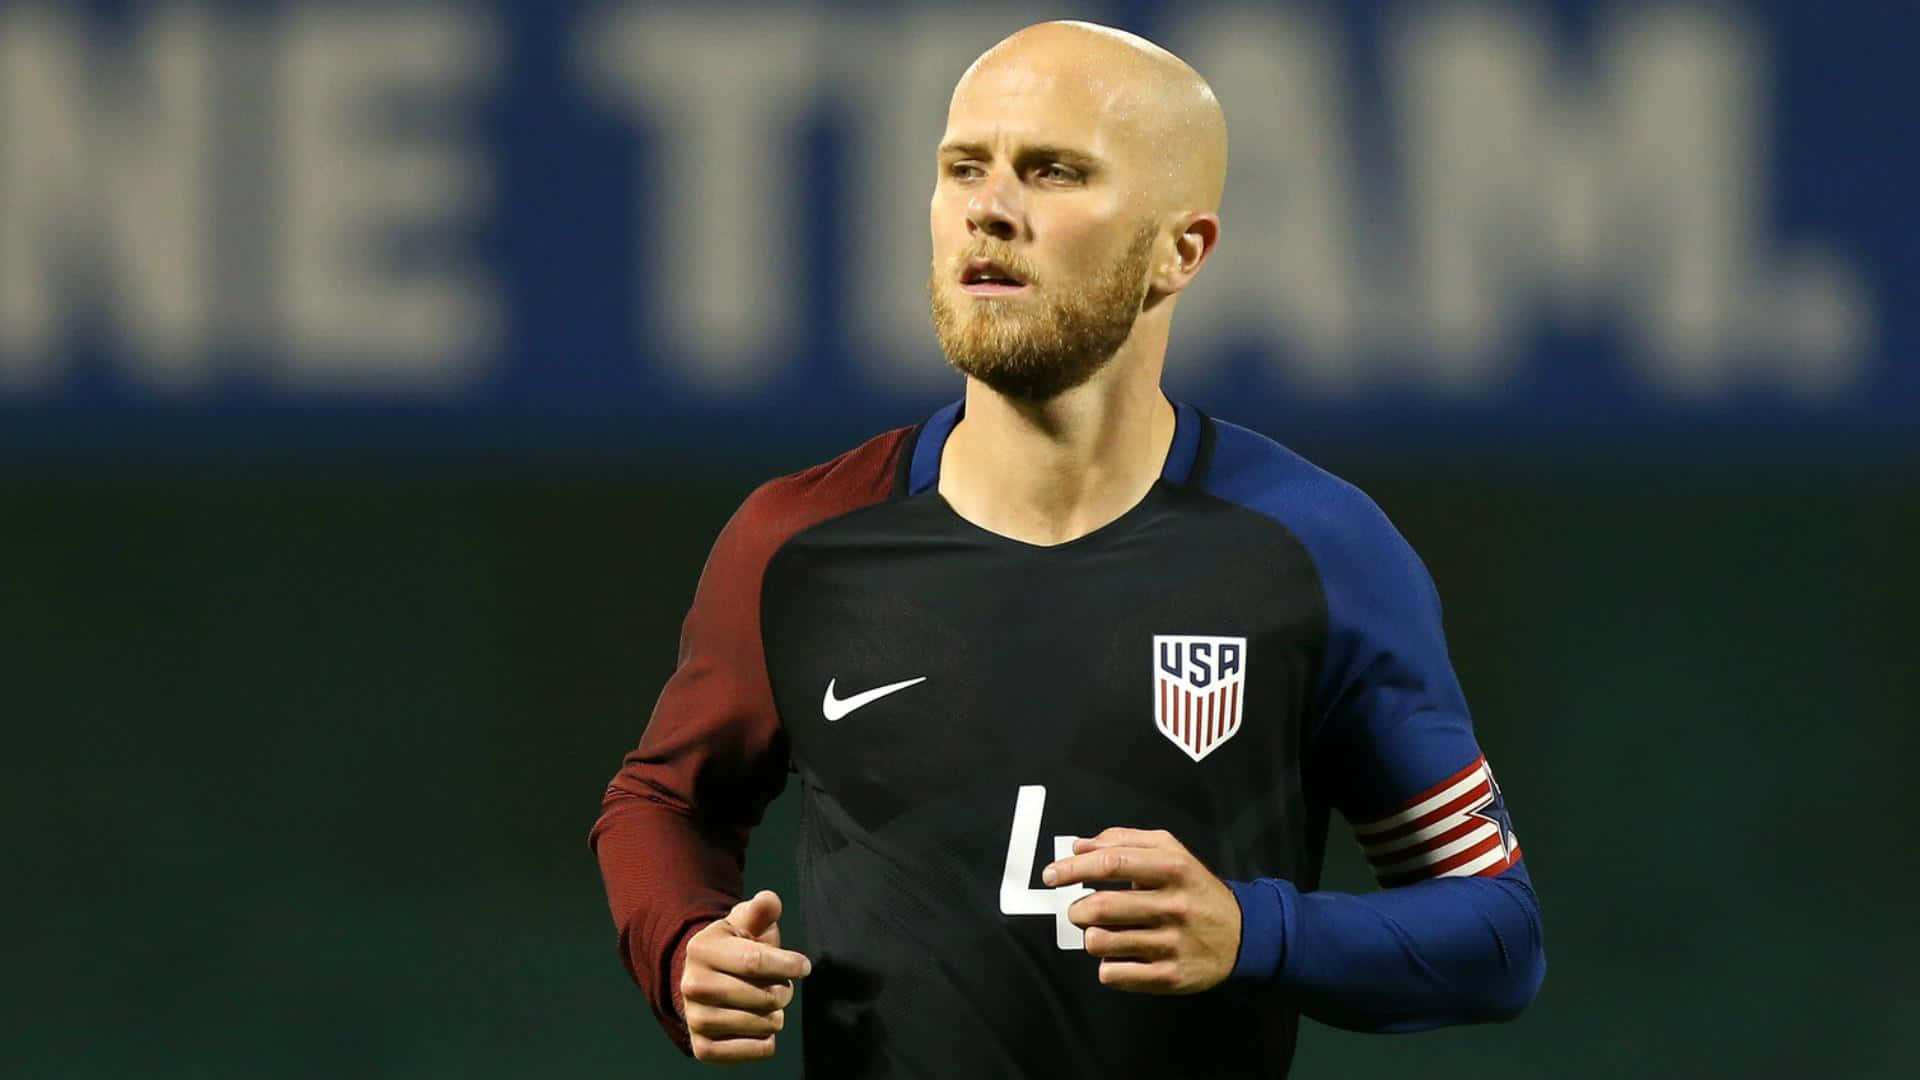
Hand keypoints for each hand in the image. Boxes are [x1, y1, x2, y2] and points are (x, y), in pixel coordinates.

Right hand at [680, 890, 810, 1063]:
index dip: (787, 964)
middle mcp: (692, 986)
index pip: (755, 962)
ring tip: (765, 1004)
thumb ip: (761, 910)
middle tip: (780, 986)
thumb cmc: (735, 947)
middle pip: (763, 997)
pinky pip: (757, 1050)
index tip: (804, 966)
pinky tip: (758, 1026)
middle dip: (784, 991)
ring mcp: (695, 1019)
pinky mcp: (703, 1048)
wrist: (704, 981)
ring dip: (776, 1015)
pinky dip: (767, 1040)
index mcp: (702, 949)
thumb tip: (769, 900)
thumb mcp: (745, 922)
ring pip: (764, 1024)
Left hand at [1043, 828, 1241, 993]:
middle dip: (1077, 909)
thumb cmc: (1196, 889)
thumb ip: (1125, 841)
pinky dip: (1107, 966)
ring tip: (1105, 933)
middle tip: (1079, 910)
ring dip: (1092, 938)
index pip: (1110, 864)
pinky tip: (1121, 957)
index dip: (1073, 869)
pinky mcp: (1170, 977)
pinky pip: (1114, 974)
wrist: (1243, 935)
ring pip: (1101, 943)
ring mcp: (1172, 944)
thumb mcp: (1171, 852)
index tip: (1052, 875)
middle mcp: (1174, 906)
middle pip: (1100, 907)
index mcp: (1173, 868)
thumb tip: (1079, 846)